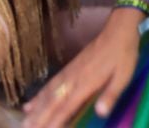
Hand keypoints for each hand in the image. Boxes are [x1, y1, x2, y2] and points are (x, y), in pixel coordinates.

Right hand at [22, 9, 144, 126]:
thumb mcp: (123, 76)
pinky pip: (50, 84)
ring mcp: (69, 73)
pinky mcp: (69, 68)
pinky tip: (30, 104)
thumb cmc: (123, 55)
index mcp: (86, 83)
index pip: (67, 107)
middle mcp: (73, 79)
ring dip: (35, 109)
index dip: (54, 121)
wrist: (118, 30)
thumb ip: (111, 94)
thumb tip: (101, 113)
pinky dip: (39, 96)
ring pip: (48, 94)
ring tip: (24, 122)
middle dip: (39, 118)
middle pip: (52, 102)